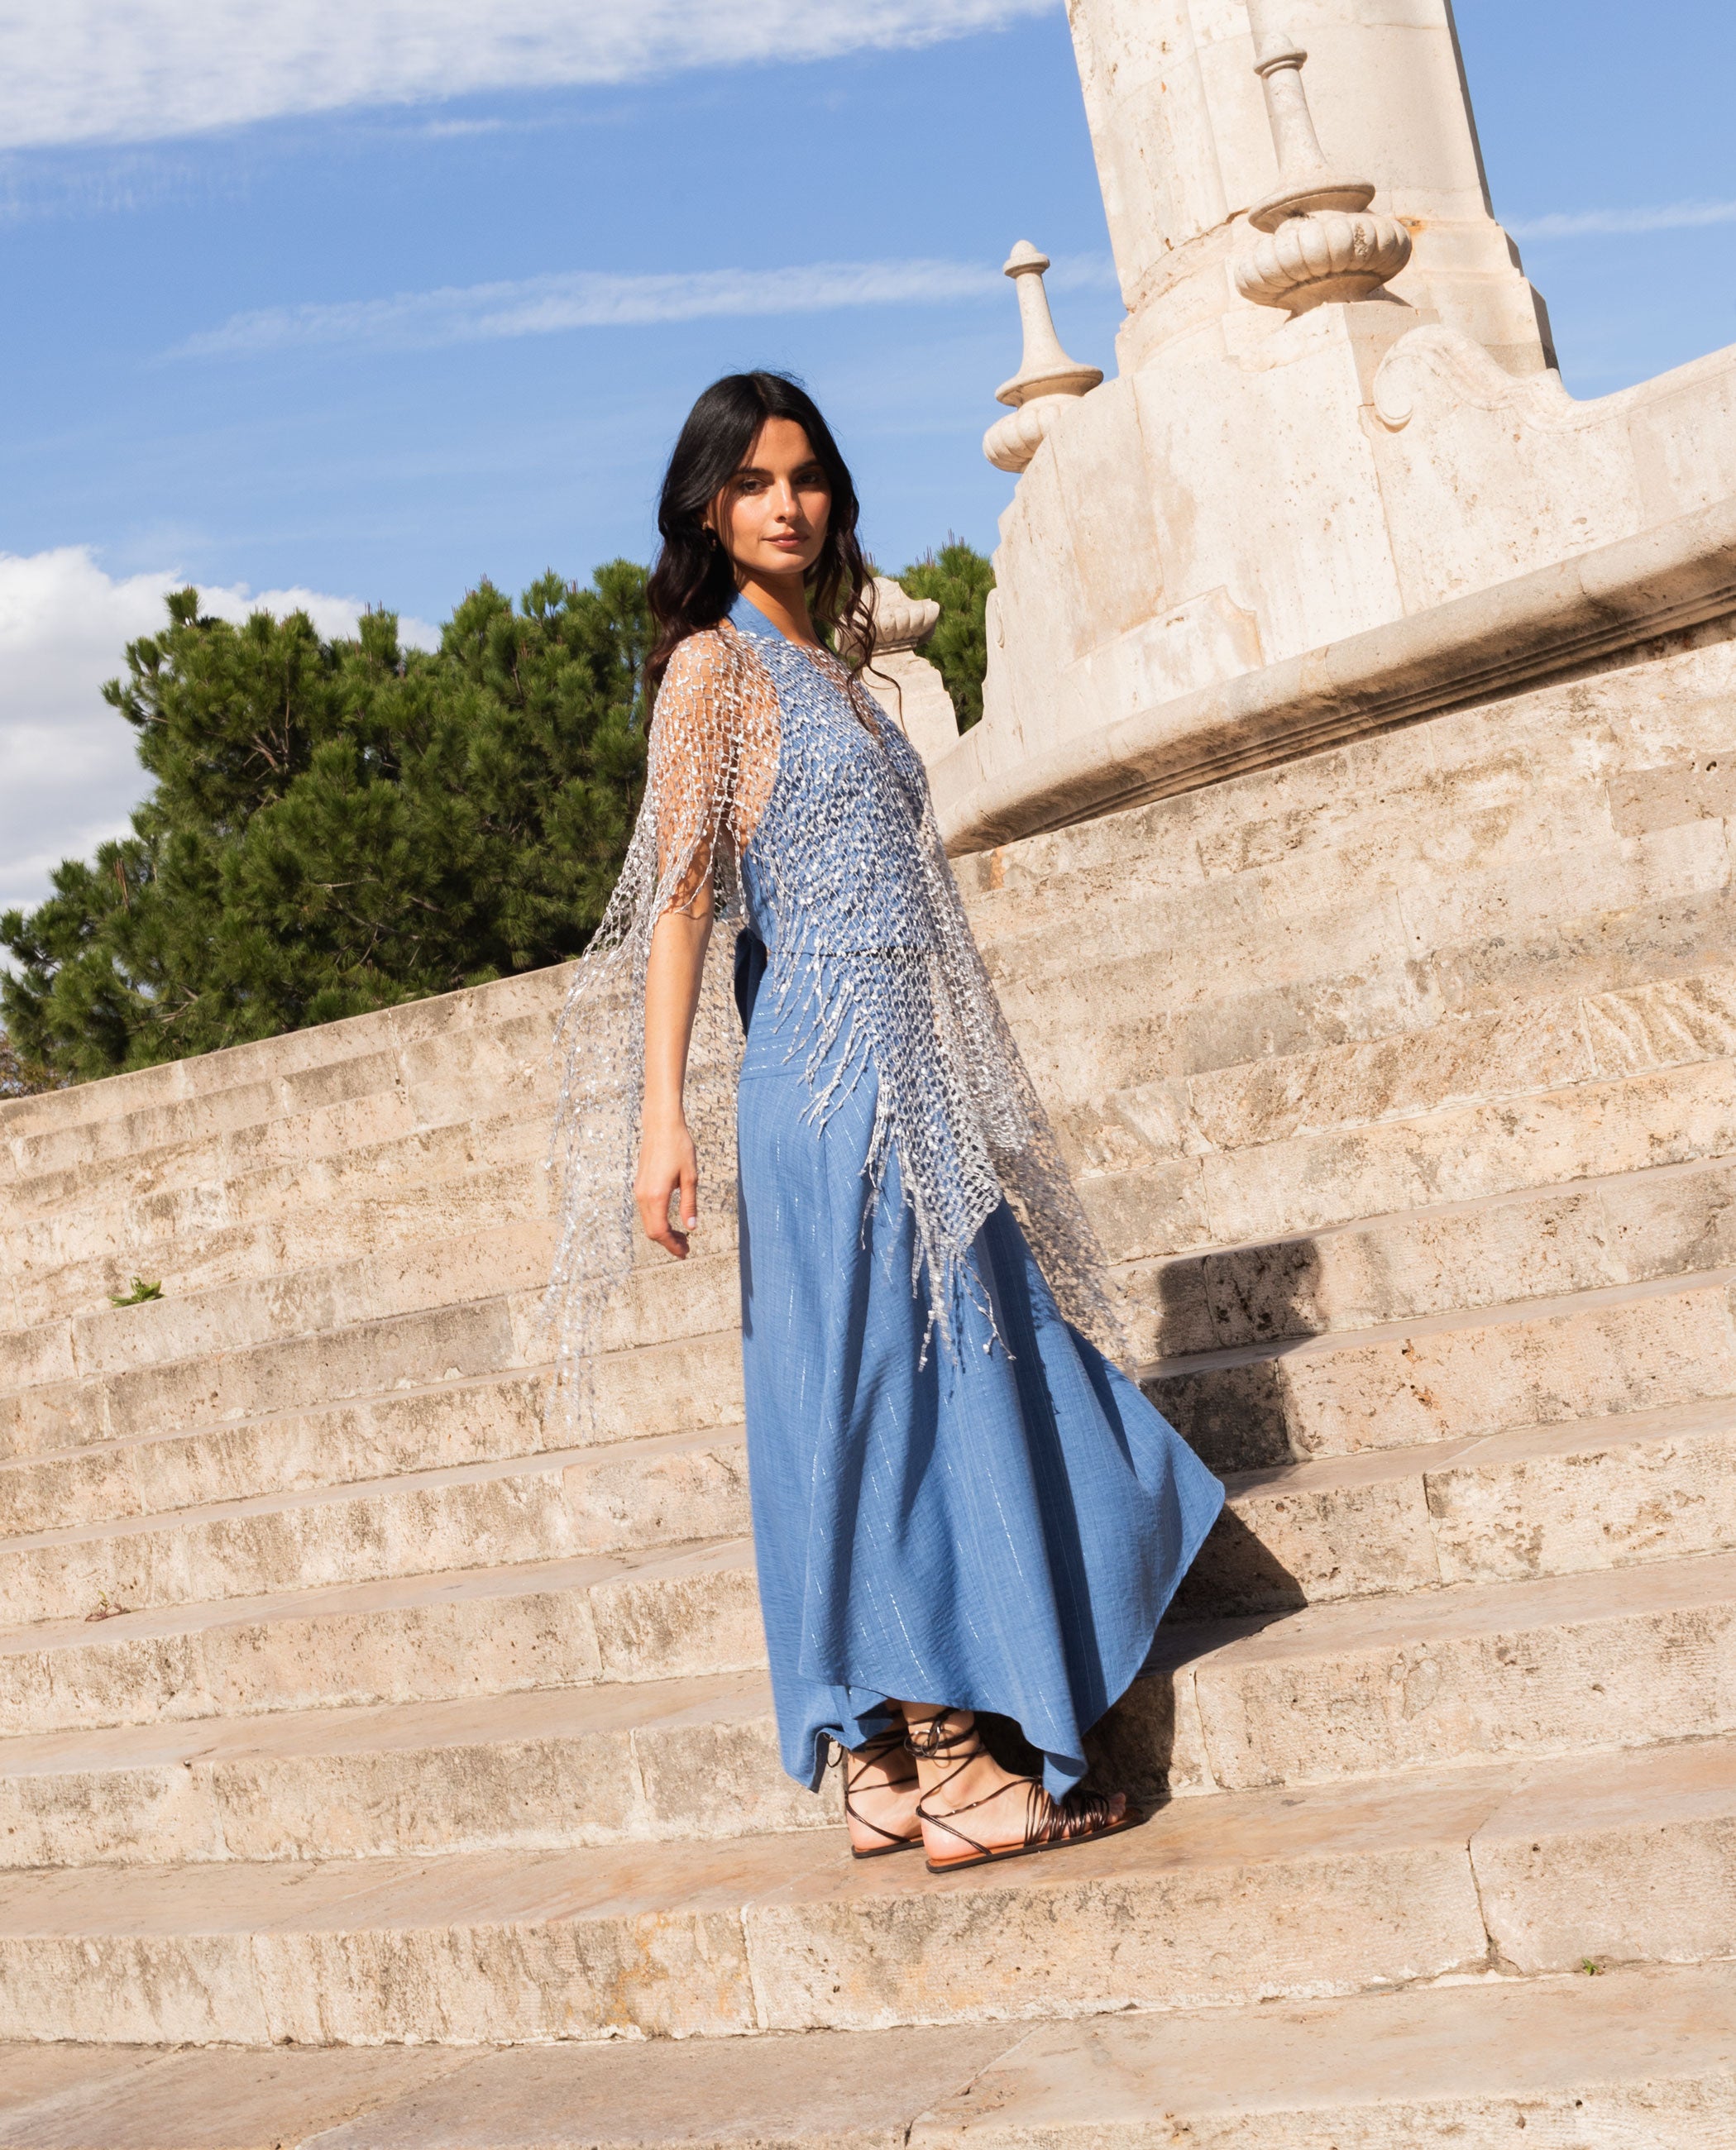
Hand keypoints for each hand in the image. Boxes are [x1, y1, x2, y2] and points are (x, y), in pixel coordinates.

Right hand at [635, 1113, 698, 1258]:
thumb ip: (689, 1204)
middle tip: (686, 1247)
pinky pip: (647, 1211)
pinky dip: (658, 1221)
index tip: (685, 1252)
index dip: (672, 1246)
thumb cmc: (678, 1147)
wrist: (661, 1124)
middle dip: (668, 1243)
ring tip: (682, 1236)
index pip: (661, 1232)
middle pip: (652, 1231)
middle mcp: (643, 1196)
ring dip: (663, 1232)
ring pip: (648, 1222)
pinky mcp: (640, 1185)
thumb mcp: (690, 1177)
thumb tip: (692, 1227)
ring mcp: (639, 1190)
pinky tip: (672, 1219)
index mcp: (656, 1196)